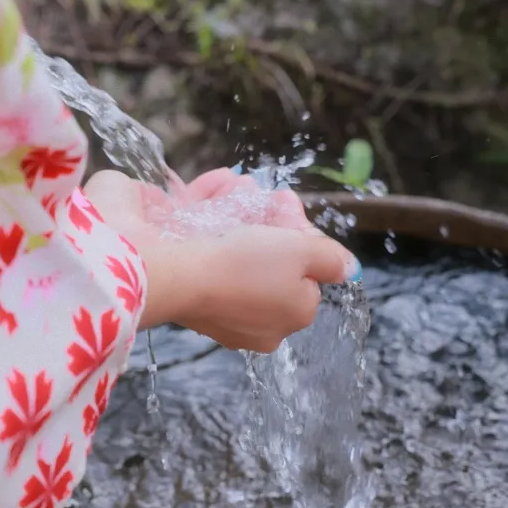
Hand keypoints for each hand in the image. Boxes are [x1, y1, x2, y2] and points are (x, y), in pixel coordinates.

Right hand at [85, 170, 357, 352]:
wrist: (160, 268)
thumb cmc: (239, 268)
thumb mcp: (302, 256)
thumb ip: (328, 258)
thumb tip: (347, 268)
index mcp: (274, 323)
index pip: (301, 278)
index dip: (302, 242)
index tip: (292, 215)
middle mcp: (239, 313)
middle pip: (268, 256)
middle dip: (271, 219)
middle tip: (271, 197)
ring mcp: (202, 289)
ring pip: (231, 239)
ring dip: (239, 205)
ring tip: (240, 186)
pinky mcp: (172, 261)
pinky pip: (198, 228)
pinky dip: (208, 202)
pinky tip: (217, 184)